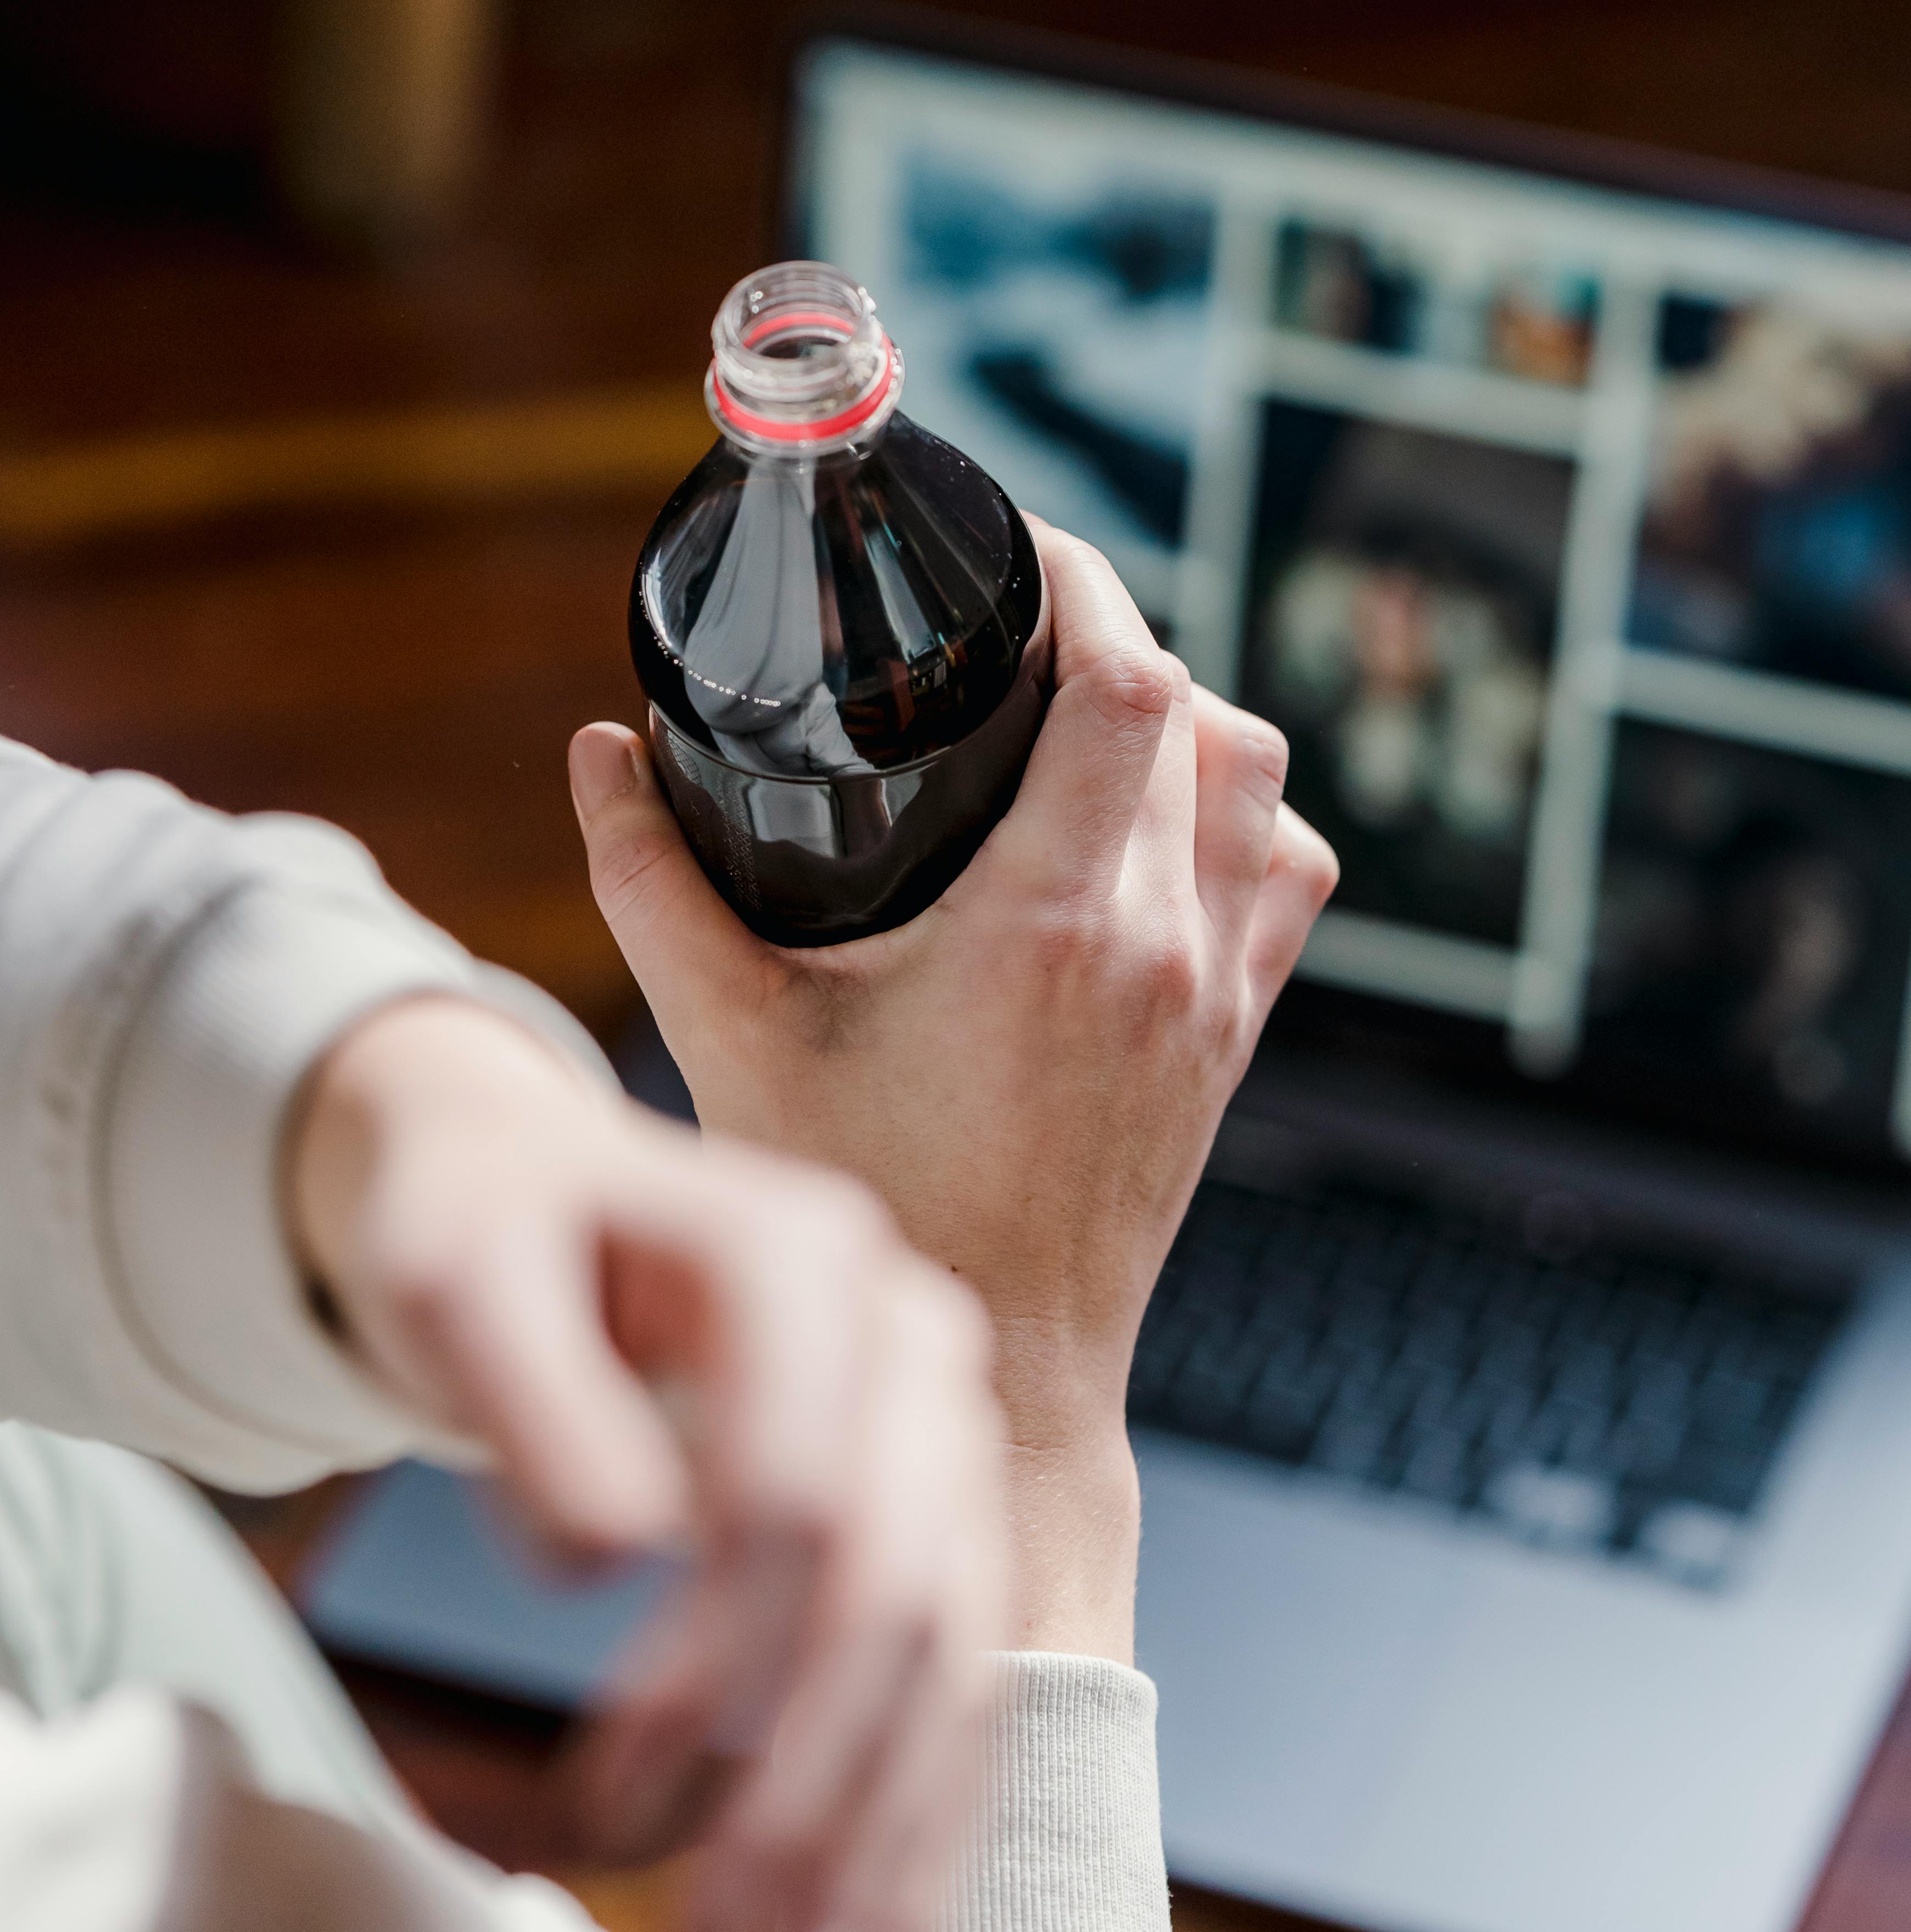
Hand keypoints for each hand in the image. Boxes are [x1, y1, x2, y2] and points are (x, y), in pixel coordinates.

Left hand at [286, 997, 1005, 1931]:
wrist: (537, 1188)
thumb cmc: (484, 1236)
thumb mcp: (454, 1278)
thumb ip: (532, 1395)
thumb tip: (614, 1553)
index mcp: (800, 1253)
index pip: (794, 1494)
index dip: (715, 1664)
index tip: (604, 1790)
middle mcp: (907, 1323)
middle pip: (896, 1580)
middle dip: (815, 1776)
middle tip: (718, 1930)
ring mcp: (943, 1409)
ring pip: (960, 1638)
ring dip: (895, 1818)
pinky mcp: (944, 1491)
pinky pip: (969, 1660)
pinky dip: (929, 1799)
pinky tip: (882, 1920)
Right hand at [568, 524, 1338, 1662]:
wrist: (997, 1378)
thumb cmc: (868, 1212)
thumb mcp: (730, 1041)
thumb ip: (653, 884)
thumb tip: (598, 753)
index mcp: (1055, 924)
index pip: (1130, 682)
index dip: (1084, 583)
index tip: (1017, 553)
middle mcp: (1163, 944)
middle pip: (1203, 711)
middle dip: (1120, 637)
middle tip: (1027, 629)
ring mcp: (1217, 992)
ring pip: (1262, 785)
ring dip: (1190, 725)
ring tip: (1086, 716)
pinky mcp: (1238, 1036)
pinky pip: (1291, 877)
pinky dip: (1241, 821)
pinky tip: (1156, 827)